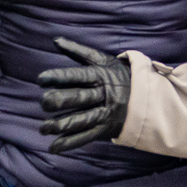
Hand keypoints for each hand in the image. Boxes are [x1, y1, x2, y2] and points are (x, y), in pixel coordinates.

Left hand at [37, 38, 130, 153]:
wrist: (145, 97)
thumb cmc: (118, 75)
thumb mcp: (102, 60)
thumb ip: (77, 51)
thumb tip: (55, 40)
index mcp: (100, 75)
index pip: (78, 76)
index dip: (60, 77)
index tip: (41, 79)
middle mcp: (103, 94)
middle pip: (80, 98)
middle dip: (61, 101)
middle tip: (44, 103)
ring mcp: (105, 113)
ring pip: (82, 120)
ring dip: (62, 125)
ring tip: (43, 127)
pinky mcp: (105, 129)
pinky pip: (87, 136)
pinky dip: (70, 143)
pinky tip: (54, 146)